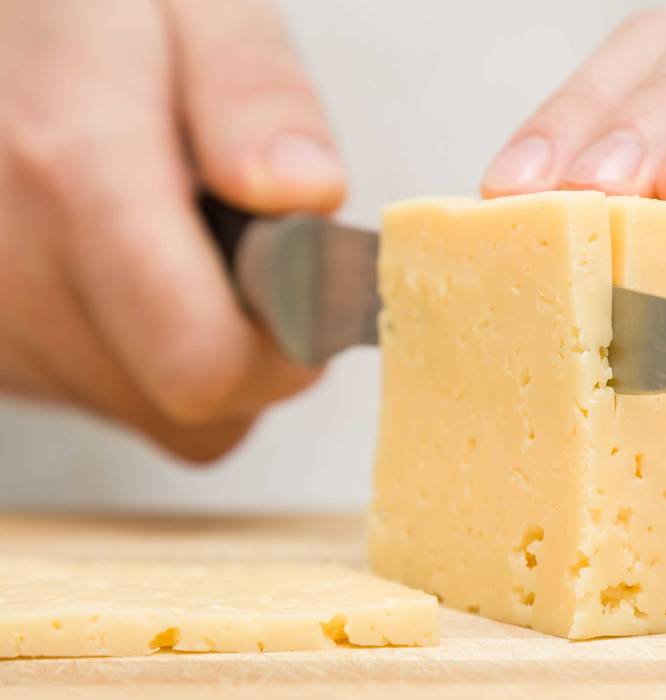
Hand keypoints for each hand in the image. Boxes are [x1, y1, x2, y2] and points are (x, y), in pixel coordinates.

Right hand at [0, 0, 343, 459]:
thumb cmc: (87, 13)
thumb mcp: (197, 5)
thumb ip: (255, 95)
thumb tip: (307, 194)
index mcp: (72, 174)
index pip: (209, 364)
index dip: (290, 338)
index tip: (305, 274)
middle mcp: (11, 272)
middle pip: (197, 406)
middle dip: (254, 338)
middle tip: (239, 239)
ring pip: (154, 411)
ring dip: (195, 345)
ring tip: (168, 236)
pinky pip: (101, 397)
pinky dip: (138, 351)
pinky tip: (119, 262)